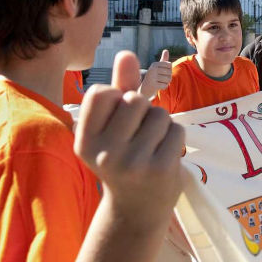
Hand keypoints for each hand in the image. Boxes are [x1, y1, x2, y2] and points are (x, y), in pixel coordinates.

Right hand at [74, 51, 183, 229]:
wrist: (138, 209)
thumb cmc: (125, 158)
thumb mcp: (114, 127)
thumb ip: (120, 88)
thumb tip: (126, 53)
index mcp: (85, 140)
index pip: (100, 92)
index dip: (116, 98)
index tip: (119, 120)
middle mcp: (104, 153)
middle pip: (134, 99)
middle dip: (144, 111)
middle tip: (139, 136)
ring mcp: (132, 163)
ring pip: (159, 113)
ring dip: (162, 124)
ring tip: (152, 146)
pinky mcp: (160, 168)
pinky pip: (176, 130)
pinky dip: (175, 137)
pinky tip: (165, 155)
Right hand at [138, 49, 171, 98]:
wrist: (144, 88)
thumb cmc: (153, 76)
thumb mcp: (158, 67)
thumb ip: (163, 60)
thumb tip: (166, 50)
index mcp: (154, 64)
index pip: (169, 64)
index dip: (168, 69)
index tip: (162, 72)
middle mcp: (152, 69)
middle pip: (169, 72)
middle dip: (168, 76)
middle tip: (161, 78)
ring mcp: (152, 77)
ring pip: (168, 79)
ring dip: (166, 82)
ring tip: (159, 82)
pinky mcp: (153, 85)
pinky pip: (165, 85)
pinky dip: (163, 87)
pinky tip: (158, 86)